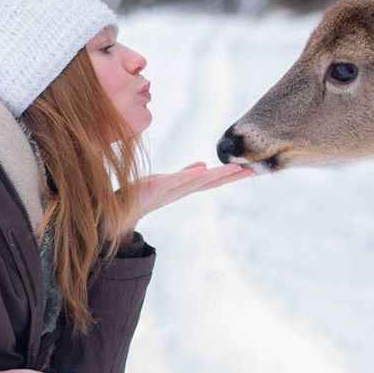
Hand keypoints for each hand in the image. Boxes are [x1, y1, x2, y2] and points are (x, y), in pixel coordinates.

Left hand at [116, 161, 253, 236]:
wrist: (121, 207)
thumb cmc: (143, 193)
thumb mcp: (167, 180)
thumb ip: (186, 174)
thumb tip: (203, 165)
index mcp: (185, 187)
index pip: (212, 180)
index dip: (231, 175)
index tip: (250, 169)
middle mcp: (182, 190)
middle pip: (212, 182)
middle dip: (232, 176)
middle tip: (253, 170)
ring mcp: (171, 189)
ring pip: (199, 181)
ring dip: (218, 175)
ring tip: (236, 168)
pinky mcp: (158, 186)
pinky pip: (177, 180)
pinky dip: (191, 175)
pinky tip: (204, 169)